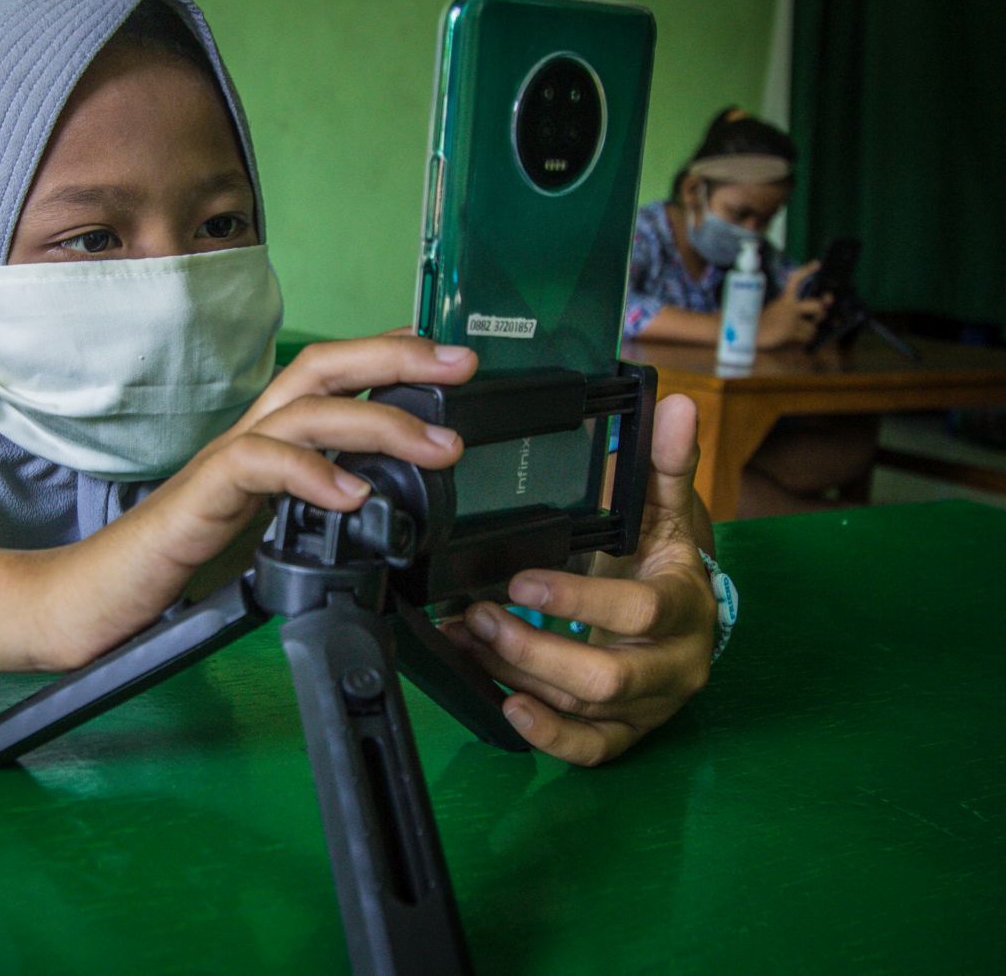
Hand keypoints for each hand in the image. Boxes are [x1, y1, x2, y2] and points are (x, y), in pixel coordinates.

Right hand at [37, 335, 479, 669]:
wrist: (99, 594)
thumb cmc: (178, 562)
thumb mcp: (266, 527)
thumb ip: (311, 504)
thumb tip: (375, 502)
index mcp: (265, 439)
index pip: (329, 374)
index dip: (386, 353)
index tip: (446, 353)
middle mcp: (247, 435)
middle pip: (322, 366)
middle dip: (397, 357)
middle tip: (461, 364)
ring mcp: (223, 462)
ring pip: (305, 410)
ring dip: (379, 420)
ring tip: (436, 447)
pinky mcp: (201, 497)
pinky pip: (258, 464)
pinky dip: (311, 473)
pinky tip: (352, 493)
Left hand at [440, 394, 716, 765]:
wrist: (689, 621)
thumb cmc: (667, 563)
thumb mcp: (668, 512)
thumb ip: (665, 463)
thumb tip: (676, 405)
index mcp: (686, 605)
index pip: (640, 609)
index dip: (578, 598)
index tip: (519, 579)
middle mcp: (673, 665)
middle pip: (605, 676)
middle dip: (533, 649)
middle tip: (476, 615)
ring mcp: (649, 706)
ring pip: (584, 709)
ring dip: (518, 677)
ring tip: (466, 641)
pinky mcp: (626, 734)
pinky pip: (589, 750)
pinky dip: (545, 734)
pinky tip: (501, 704)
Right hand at [758, 262, 828, 348]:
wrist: (748, 334)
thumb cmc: (757, 323)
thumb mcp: (773, 311)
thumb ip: (790, 309)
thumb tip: (810, 311)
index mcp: (783, 299)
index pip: (795, 280)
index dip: (806, 271)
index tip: (817, 264)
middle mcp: (790, 307)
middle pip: (816, 306)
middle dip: (820, 312)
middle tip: (818, 316)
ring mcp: (791, 320)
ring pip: (813, 326)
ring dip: (808, 331)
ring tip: (798, 333)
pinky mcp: (791, 332)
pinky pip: (806, 337)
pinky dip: (804, 339)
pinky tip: (795, 340)